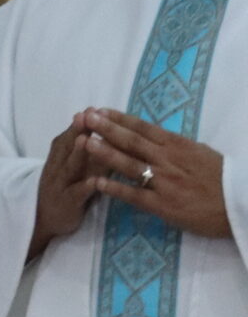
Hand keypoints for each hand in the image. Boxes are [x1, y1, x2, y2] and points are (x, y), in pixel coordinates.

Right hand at [29, 118, 96, 258]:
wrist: (44, 220)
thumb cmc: (66, 191)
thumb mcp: (74, 170)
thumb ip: (88, 154)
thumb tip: (107, 133)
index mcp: (60, 159)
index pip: (68, 138)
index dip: (79, 124)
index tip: (92, 108)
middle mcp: (57, 168)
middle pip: (67, 147)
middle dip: (77, 131)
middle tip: (88, 115)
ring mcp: (60, 185)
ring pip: (70, 167)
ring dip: (78, 153)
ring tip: (86, 139)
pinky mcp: (67, 204)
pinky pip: (76, 194)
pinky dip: (85, 187)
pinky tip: (96, 181)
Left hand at [77, 107, 235, 239]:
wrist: (241, 205)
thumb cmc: (222, 179)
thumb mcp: (201, 153)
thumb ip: (176, 146)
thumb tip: (155, 136)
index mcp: (178, 146)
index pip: (143, 128)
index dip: (119, 118)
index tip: (98, 110)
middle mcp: (168, 160)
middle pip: (132, 141)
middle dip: (106, 128)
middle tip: (84, 117)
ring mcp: (165, 182)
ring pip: (130, 164)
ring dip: (105, 153)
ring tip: (84, 142)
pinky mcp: (164, 205)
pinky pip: (135, 195)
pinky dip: (115, 189)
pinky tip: (97, 183)